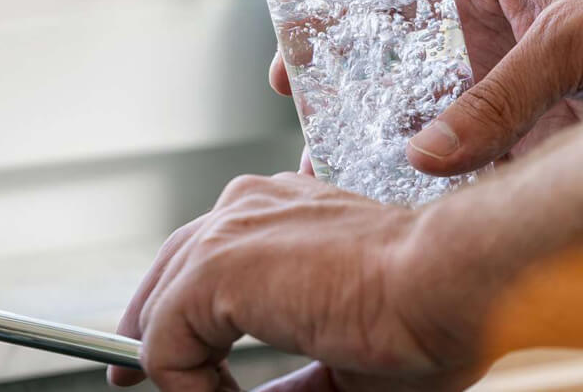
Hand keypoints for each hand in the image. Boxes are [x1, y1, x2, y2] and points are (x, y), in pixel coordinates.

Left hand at [107, 173, 486, 391]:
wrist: (450, 280)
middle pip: (168, 274)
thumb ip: (290, 382)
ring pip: (159, 309)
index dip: (178, 316)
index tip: (175, 367)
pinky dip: (181, 385)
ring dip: (171, 368)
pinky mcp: (214, 268)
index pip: (203, 258)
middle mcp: (246, 208)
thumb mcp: (341, 361)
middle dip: (147, 332)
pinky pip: (163, 342)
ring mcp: (227, 234)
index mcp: (279, 212)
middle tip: (132, 380)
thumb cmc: (425, 314)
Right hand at [271, 0, 582, 174]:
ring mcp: (518, 93)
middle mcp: (496, 41)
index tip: (297, 53)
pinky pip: (487, 164)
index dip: (342, 20)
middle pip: (408, 69)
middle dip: (360, 99)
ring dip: (400, 150)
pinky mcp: (545, 139)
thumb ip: (502, 95)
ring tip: (350, 180)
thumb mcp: (574, 34)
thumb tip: (427, 154)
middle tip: (314, 133)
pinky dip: (454, 187)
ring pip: (443, 123)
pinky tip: (418, 205)